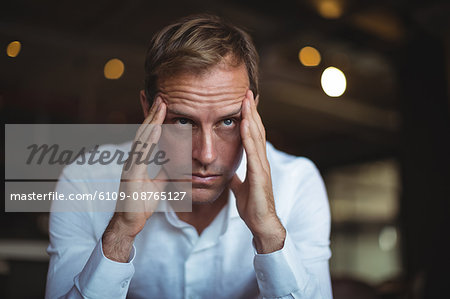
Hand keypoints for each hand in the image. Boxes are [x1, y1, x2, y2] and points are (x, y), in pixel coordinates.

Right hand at [103, 97, 166, 261]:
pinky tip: (156, 129)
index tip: (163, 105)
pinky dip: (149, 140)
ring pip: (141, 138)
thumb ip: (164, 171)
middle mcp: (132, 160)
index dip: (154, 120)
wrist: (129, 223)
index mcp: (138, 161)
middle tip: (162, 97)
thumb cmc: (140, 203)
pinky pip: (141, 154)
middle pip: (143, 132)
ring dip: (151, 121)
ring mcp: (130, 166)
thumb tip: (175, 163)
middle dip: (152, 114)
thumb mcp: (158, 184)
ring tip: (160, 105)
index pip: (148, 136)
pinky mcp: (130, 175)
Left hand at [230, 90, 285, 252]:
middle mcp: (261, 160)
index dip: (249, 118)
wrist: (261, 224)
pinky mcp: (259, 174)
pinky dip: (249, 135)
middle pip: (256, 130)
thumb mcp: (240, 188)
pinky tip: (245, 122)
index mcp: (257, 162)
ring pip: (256, 136)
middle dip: (251, 111)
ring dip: (251, 116)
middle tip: (247, 92)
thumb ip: (236, 178)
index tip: (243, 103)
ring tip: (247, 99)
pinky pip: (253, 151)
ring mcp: (262, 166)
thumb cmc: (252, 206)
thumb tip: (228, 173)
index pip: (253, 135)